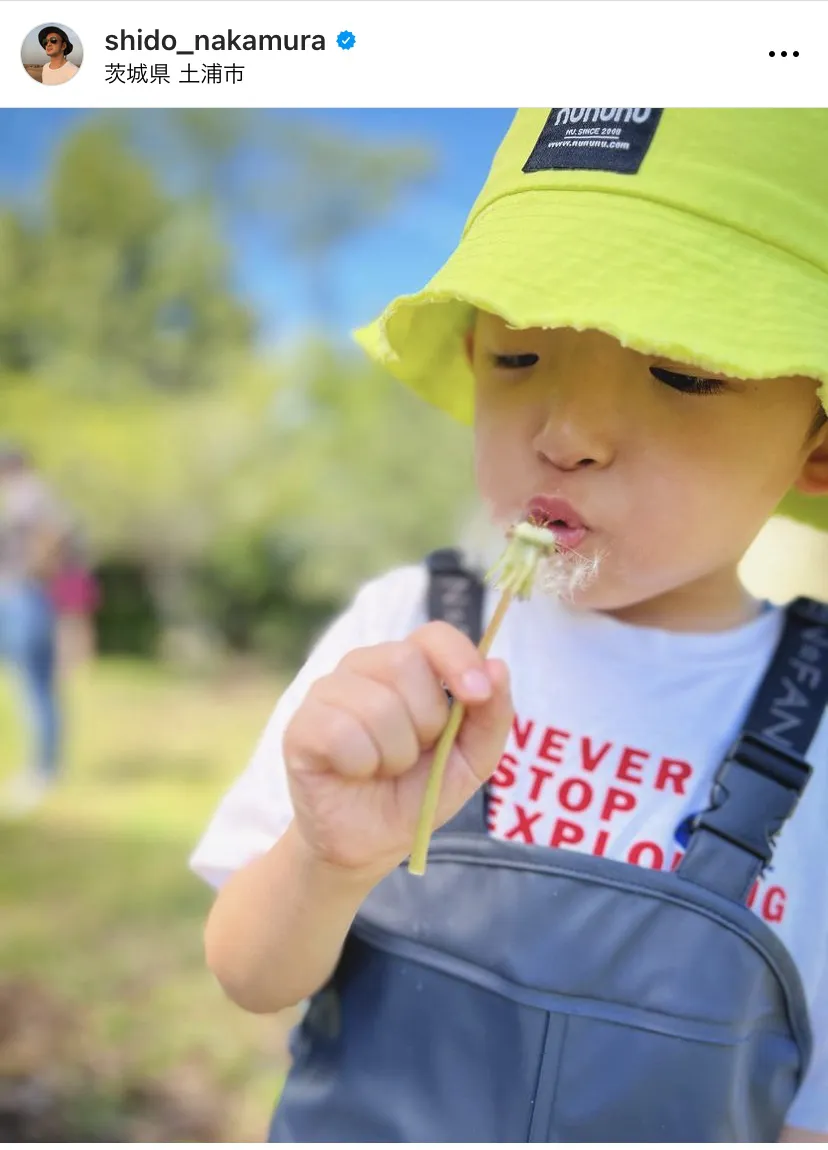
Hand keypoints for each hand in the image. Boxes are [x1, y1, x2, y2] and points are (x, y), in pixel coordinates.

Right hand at [282, 622, 512, 879]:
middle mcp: (364, 667)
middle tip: (415, 753)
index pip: (434, 634)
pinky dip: (361, 765)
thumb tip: (498, 666)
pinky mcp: (300, 727)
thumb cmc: (418, 791)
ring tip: (383, 769)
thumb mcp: (471, 760)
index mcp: (407, 665)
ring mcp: (326, 692)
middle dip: (425, 722)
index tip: (476, 695)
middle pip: (404, 663)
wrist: (370, 843)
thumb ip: (491, 716)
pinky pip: (342, 734)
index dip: (459, 659)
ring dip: (394, 754)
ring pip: (376, 704)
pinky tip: (354, 773)